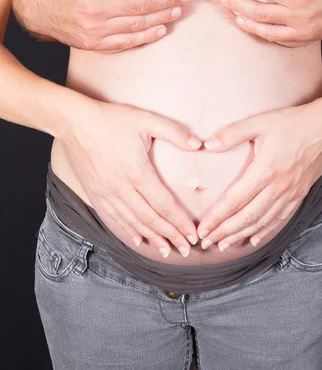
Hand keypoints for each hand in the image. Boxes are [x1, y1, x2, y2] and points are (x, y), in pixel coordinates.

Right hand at [12, 0, 190, 51]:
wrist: (37, 4)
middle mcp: (95, 7)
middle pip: (142, 5)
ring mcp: (95, 29)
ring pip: (138, 24)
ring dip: (163, 18)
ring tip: (178, 10)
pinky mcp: (95, 44)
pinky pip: (127, 42)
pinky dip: (147, 36)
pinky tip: (162, 29)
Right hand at [64, 100, 201, 257]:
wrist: (75, 123)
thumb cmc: (112, 120)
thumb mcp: (146, 120)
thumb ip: (174, 132)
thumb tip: (198, 144)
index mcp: (137, 172)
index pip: (164, 205)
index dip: (180, 222)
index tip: (193, 235)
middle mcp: (122, 188)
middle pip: (151, 219)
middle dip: (171, 236)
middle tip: (187, 249)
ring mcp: (108, 193)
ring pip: (134, 223)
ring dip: (153, 238)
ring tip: (168, 250)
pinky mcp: (97, 194)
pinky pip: (116, 218)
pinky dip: (129, 231)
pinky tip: (140, 240)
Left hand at [196, 100, 321, 250]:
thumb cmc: (290, 123)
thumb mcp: (259, 122)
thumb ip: (231, 134)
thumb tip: (207, 145)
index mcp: (265, 170)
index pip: (235, 200)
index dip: (217, 217)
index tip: (203, 229)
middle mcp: (278, 187)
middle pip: (247, 217)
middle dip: (225, 232)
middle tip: (207, 242)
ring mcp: (290, 193)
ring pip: (262, 221)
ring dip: (241, 235)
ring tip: (224, 244)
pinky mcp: (299, 195)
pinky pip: (280, 219)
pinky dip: (266, 231)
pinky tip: (254, 239)